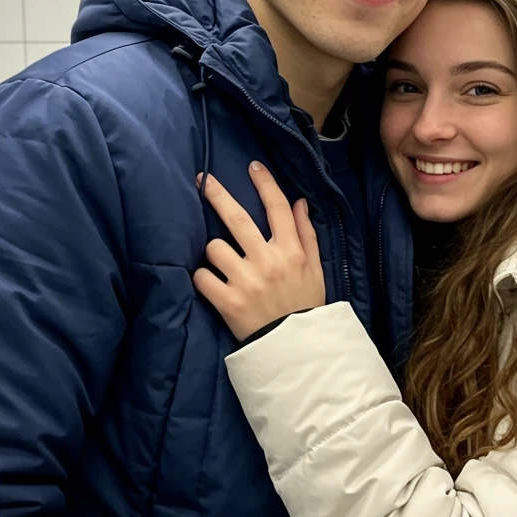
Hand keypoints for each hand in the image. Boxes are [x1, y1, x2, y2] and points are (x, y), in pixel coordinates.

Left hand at [192, 162, 324, 341]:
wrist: (297, 351)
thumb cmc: (305, 305)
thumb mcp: (315, 269)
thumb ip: (306, 234)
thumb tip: (298, 202)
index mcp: (291, 251)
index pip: (277, 207)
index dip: (265, 183)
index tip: (252, 166)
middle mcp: (267, 260)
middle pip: (236, 218)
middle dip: (217, 194)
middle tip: (202, 179)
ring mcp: (246, 280)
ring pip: (214, 247)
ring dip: (214, 252)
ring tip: (222, 264)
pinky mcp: (227, 301)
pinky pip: (201, 277)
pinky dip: (202, 278)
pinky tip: (212, 284)